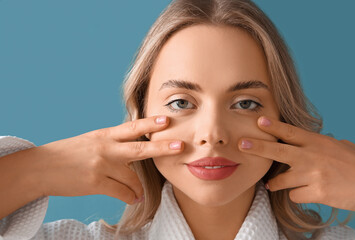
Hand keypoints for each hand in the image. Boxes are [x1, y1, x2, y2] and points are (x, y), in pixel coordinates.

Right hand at [32, 115, 182, 204]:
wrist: (42, 167)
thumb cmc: (69, 153)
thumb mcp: (92, 140)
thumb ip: (113, 142)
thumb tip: (135, 147)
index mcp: (105, 135)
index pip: (132, 127)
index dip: (151, 124)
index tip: (167, 120)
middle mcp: (106, 148)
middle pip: (139, 148)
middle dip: (162, 147)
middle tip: (180, 146)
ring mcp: (101, 165)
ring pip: (133, 178)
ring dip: (139, 188)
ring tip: (139, 192)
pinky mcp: (96, 183)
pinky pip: (123, 192)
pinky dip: (130, 196)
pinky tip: (132, 198)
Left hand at [238, 116, 354, 211]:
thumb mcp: (338, 146)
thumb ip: (317, 143)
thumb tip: (303, 140)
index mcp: (317, 142)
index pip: (291, 132)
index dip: (273, 126)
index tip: (258, 121)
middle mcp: (312, 156)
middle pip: (279, 150)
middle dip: (258, 147)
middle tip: (242, 144)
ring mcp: (313, 175)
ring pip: (281, 179)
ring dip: (275, 183)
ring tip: (272, 184)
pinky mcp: (317, 193)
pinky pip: (294, 195)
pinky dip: (297, 195)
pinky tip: (305, 194)